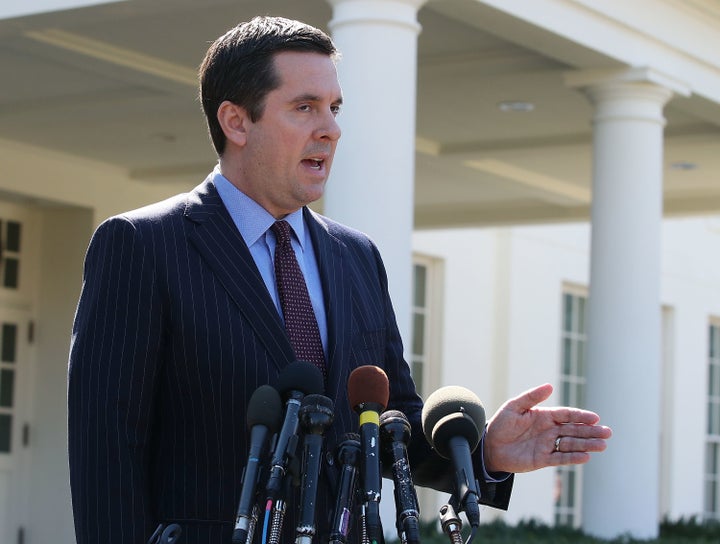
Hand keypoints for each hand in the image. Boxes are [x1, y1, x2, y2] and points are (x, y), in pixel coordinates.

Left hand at [483, 383, 611, 473]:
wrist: (489, 446)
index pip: (567, 415)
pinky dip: (572, 458)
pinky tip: (585, 457)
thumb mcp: (514, 407)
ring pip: (571, 444)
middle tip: (608, 432)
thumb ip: (531, 397)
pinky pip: (560, 458)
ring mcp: (547, 445)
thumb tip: (550, 386)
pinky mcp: (542, 459)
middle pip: (574, 430)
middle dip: (591, 431)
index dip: (581, 416)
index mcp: (544, 416)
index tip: (595, 418)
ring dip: (586, 445)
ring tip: (602, 445)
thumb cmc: (501, 424)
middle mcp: (549, 430)